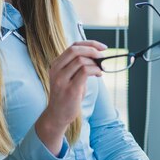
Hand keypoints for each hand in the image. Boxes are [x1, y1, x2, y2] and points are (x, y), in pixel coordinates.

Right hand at [35, 40, 106, 154]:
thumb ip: (79, 67)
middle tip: (103, 56)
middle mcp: (56, 69)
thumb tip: (98, 57)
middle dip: (93, 50)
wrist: (57, 115)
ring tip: (100, 70)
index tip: (102, 47)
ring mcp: (61, 79)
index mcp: (56, 64)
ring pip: (81, 60)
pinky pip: (84, 71)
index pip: (73, 46)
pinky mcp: (70, 89)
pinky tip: (98, 75)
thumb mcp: (70, 78)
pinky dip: (95, 70)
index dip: (89, 44)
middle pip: (75, 50)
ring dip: (95, 63)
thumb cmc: (66, 96)